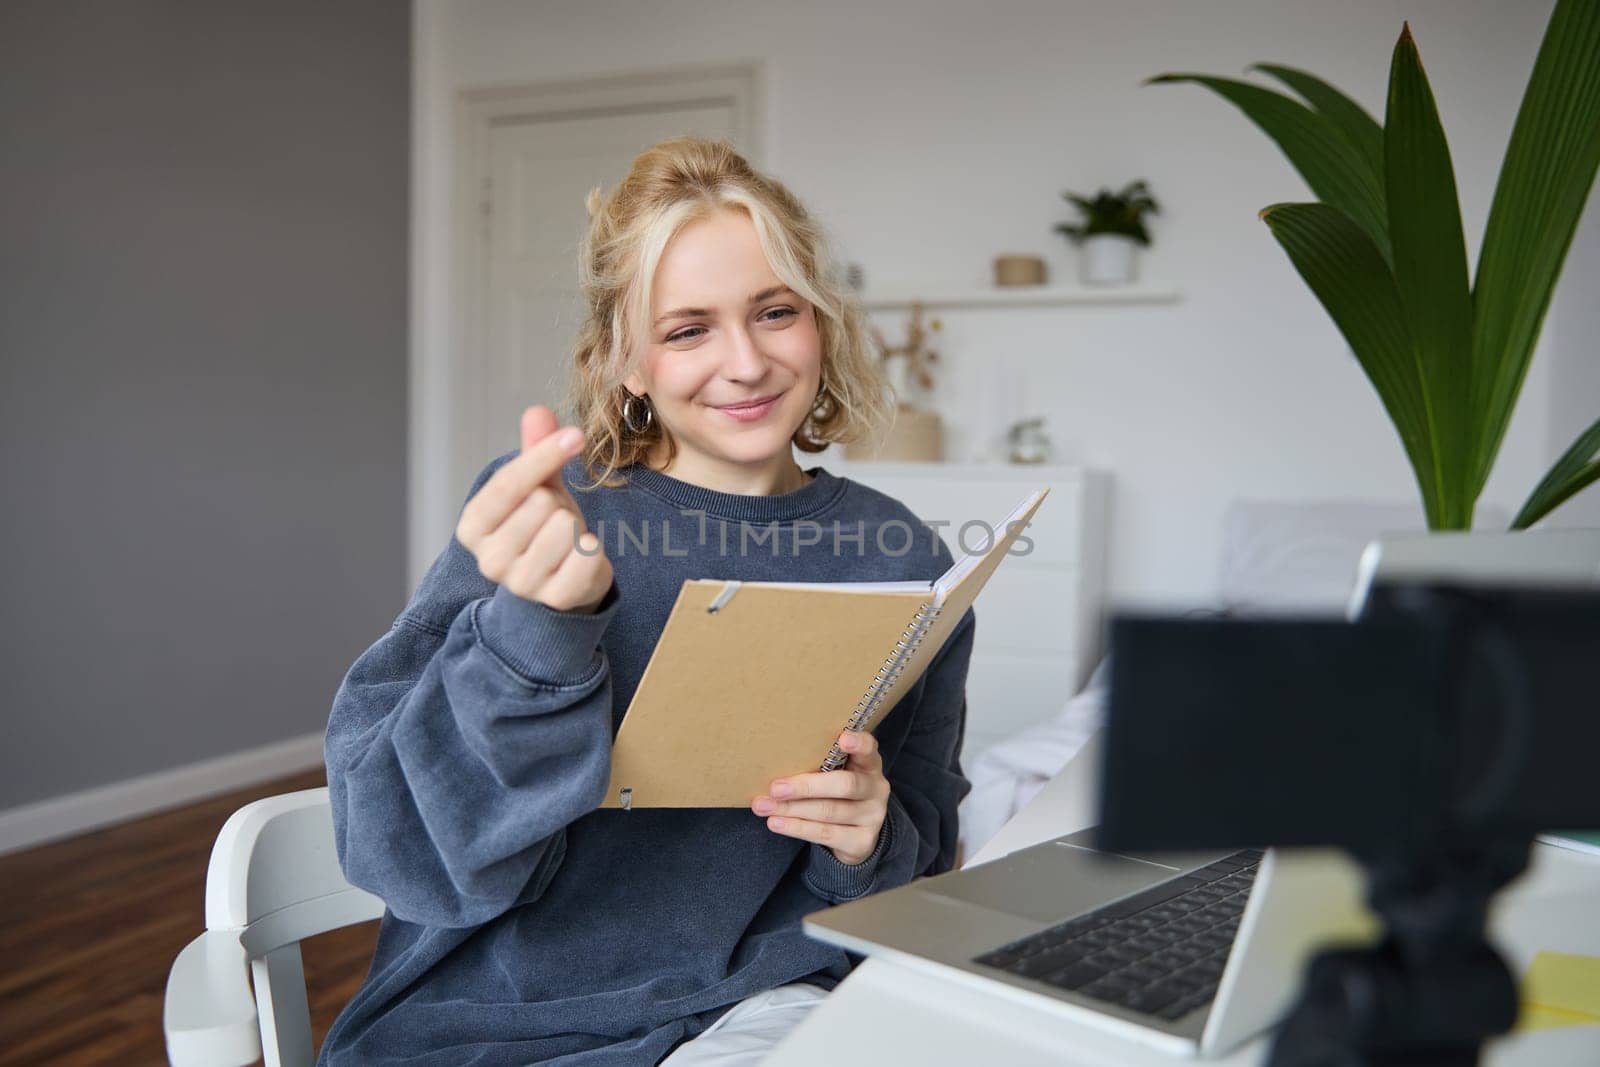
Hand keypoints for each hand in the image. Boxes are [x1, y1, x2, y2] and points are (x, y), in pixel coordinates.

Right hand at [455, 405, 613, 612]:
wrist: (565, 579)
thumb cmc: (544, 527)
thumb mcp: (538, 485)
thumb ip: (535, 450)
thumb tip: (537, 411)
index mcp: (473, 527)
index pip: (508, 483)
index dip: (544, 454)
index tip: (575, 435)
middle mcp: (489, 560)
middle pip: (541, 504)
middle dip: (558, 504)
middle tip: (555, 521)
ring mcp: (521, 584)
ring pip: (565, 528)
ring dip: (576, 528)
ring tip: (567, 542)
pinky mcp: (555, 599)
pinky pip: (587, 555)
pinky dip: (593, 549)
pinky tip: (581, 558)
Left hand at [753, 730, 889, 864]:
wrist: (854, 835)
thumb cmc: (836, 793)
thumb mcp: (835, 774)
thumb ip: (818, 765)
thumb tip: (772, 760)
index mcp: (869, 764)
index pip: (869, 749)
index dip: (858, 743)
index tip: (843, 737)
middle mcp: (876, 789)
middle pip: (844, 785)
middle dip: (806, 786)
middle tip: (775, 788)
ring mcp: (872, 817)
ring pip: (829, 811)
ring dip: (792, 809)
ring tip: (764, 806)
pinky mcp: (862, 842)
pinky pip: (825, 834)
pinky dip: (797, 828)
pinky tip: (776, 823)